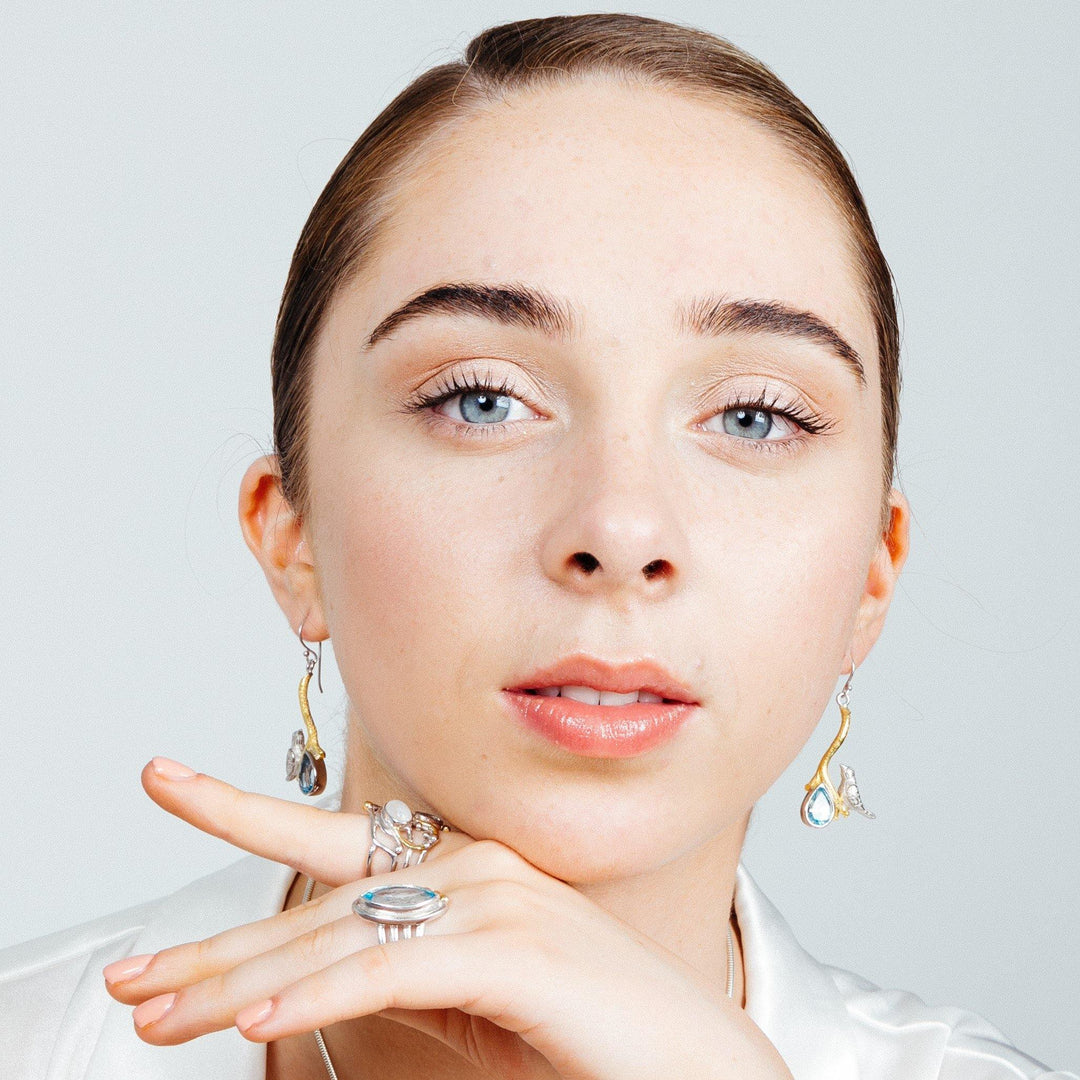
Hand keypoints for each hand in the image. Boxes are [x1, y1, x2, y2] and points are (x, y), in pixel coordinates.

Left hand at [103, 760, 792, 1079]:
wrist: (692, 1062)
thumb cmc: (581, 1034)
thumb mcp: (470, 1000)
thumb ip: (404, 971)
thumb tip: (317, 982)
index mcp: (458, 866)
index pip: (330, 837)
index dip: (240, 809)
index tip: (166, 781)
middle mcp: (470, 864)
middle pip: (315, 904)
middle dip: (215, 946)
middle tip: (131, 975)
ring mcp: (493, 899)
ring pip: (338, 940)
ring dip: (238, 986)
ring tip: (156, 1014)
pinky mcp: (510, 949)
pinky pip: (390, 971)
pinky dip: (318, 998)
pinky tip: (254, 1023)